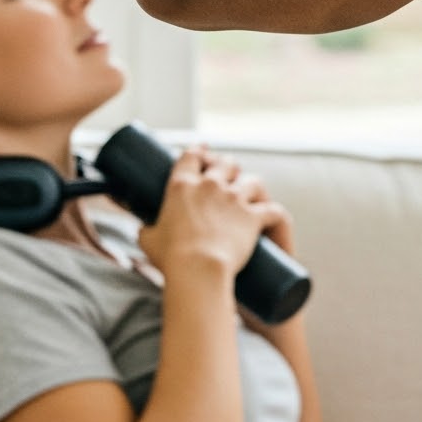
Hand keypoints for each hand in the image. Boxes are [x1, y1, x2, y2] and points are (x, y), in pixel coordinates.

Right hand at [138, 147, 283, 288]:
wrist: (196, 269)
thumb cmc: (169, 257)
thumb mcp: (148, 240)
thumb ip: (146, 231)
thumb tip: (144, 231)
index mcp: (182, 185)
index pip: (191, 156)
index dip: (199, 152)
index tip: (203, 152)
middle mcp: (210, 185)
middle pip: (226, 163)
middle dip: (229, 166)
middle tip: (230, 174)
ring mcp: (234, 199)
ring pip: (252, 181)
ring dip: (253, 187)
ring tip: (254, 194)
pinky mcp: (253, 216)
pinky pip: (273, 210)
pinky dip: (276, 217)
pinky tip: (275, 222)